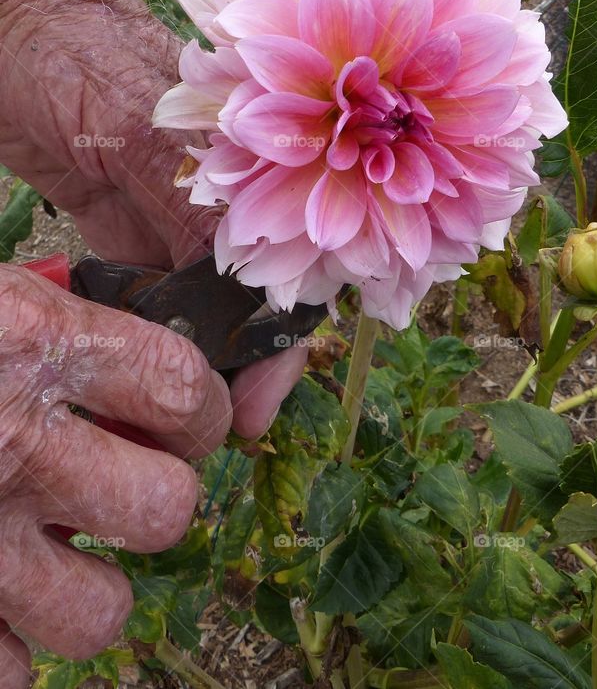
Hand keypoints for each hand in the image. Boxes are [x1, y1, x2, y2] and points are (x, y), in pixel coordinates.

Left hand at [0, 0, 306, 437]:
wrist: (5, 20)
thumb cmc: (78, 49)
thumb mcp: (137, 122)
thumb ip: (192, 201)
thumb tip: (244, 278)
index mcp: (258, 161)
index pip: (295, 260)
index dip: (283, 335)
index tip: (263, 399)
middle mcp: (231, 196)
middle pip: (257, 293)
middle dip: (248, 360)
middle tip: (229, 425)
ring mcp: (180, 216)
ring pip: (207, 303)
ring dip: (201, 355)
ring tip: (186, 415)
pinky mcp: (132, 228)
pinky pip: (152, 294)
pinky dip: (151, 333)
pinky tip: (146, 372)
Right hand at [0, 266, 231, 683]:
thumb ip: (77, 317)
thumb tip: (179, 376)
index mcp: (34, 342)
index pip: (189, 393)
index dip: (203, 415)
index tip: (183, 419)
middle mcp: (9, 440)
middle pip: (166, 509)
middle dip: (158, 498)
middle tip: (116, 482)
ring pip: (96, 612)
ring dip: (88, 590)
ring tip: (50, 554)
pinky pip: (6, 673)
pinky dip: (9, 647)